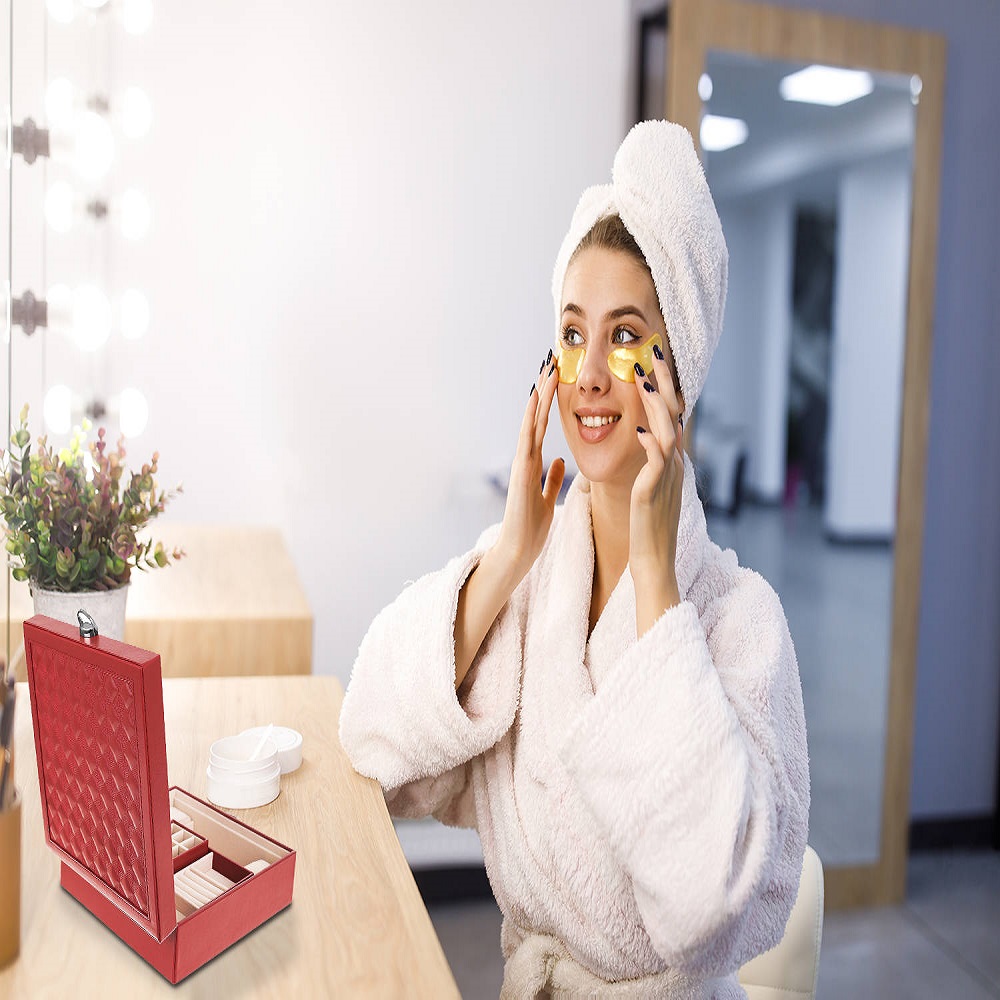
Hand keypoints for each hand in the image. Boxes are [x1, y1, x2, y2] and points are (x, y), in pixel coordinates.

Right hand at [494, 351, 564, 581]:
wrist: (518, 551)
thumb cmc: (532, 529)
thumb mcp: (548, 498)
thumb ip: (552, 478)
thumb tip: (560, 459)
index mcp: (534, 462)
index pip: (545, 424)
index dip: (552, 400)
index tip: (559, 377)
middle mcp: (526, 457)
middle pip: (537, 415)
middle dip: (545, 388)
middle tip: (553, 359)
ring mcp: (521, 462)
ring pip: (531, 421)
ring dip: (539, 395)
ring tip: (547, 369)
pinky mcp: (520, 471)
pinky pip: (527, 439)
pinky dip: (531, 418)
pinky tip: (536, 400)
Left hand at [630, 345, 683, 605]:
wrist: (655, 563)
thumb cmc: (648, 528)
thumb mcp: (653, 488)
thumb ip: (654, 464)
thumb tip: (650, 440)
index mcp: (671, 462)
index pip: (670, 416)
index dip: (663, 388)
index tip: (652, 362)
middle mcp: (674, 465)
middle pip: (673, 415)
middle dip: (663, 383)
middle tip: (652, 353)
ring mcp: (667, 478)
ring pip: (667, 432)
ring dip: (655, 405)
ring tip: (643, 381)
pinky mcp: (653, 494)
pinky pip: (656, 463)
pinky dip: (650, 444)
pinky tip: (640, 429)